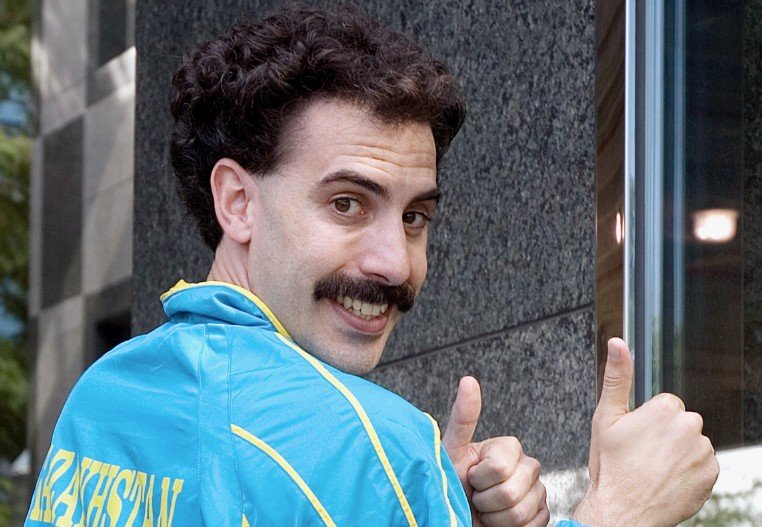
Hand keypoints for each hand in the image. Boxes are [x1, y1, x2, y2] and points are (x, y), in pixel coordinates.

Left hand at [443, 377, 548, 526]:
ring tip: (485, 510)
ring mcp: (538, 492)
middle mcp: (528, 466)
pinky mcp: (543, 515)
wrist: (456, 514)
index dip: (478, 479)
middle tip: (475, 496)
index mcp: (509, 447)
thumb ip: (463, 417)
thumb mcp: (451, 450)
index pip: (498, 468)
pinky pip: (532, 526)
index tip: (469, 476)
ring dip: (494, 518)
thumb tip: (468, 379)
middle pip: (510, 492)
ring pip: (520, 513)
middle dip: (484, 501)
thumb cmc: (451, 483)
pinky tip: (499, 521)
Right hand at [574, 338, 718, 526]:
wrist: (622, 512)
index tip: (635, 438)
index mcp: (666, 408)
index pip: (664, 405)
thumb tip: (618, 343)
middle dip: (664, 435)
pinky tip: (667, 479)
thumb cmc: (611, 466)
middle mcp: (690, 427)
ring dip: (677, 453)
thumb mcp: (605, 417)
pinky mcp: (711, 474)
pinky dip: (688, 471)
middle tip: (641, 454)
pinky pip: (701, 464)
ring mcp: (703, 452)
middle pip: (679, 422)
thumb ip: (616, 376)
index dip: (646, 422)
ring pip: (690, 443)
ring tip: (652, 469)